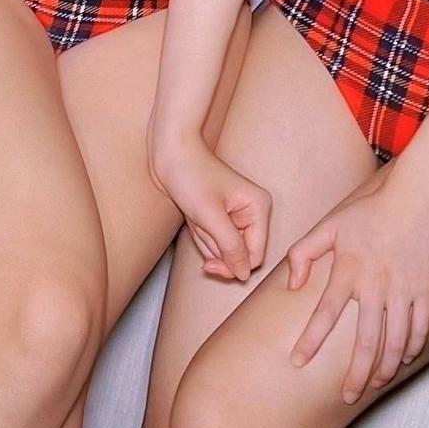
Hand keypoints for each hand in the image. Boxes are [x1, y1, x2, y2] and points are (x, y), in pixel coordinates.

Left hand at [153, 130, 270, 281]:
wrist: (169, 152)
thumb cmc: (190, 175)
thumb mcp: (210, 216)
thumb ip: (230, 247)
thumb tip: (244, 274)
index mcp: (259, 208)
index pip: (255, 255)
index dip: (233, 265)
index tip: (209, 264)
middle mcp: (252, 212)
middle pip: (239, 254)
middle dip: (214, 246)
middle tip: (200, 227)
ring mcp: (236, 215)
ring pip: (223, 249)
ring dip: (204, 239)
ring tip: (196, 216)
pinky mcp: (220, 216)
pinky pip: (212, 240)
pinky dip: (200, 234)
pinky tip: (194, 217)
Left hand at [282, 166, 428, 401]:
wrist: (414, 198)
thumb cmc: (369, 212)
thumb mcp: (327, 226)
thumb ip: (302, 253)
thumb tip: (292, 285)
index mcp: (349, 270)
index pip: (325, 313)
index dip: (310, 339)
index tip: (298, 361)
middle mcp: (376, 285)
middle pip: (366, 340)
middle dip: (356, 374)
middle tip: (348, 395)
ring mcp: (403, 289)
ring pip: (396, 340)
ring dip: (385, 367)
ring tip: (375, 384)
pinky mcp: (425, 288)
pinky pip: (421, 325)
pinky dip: (413, 346)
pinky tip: (404, 359)